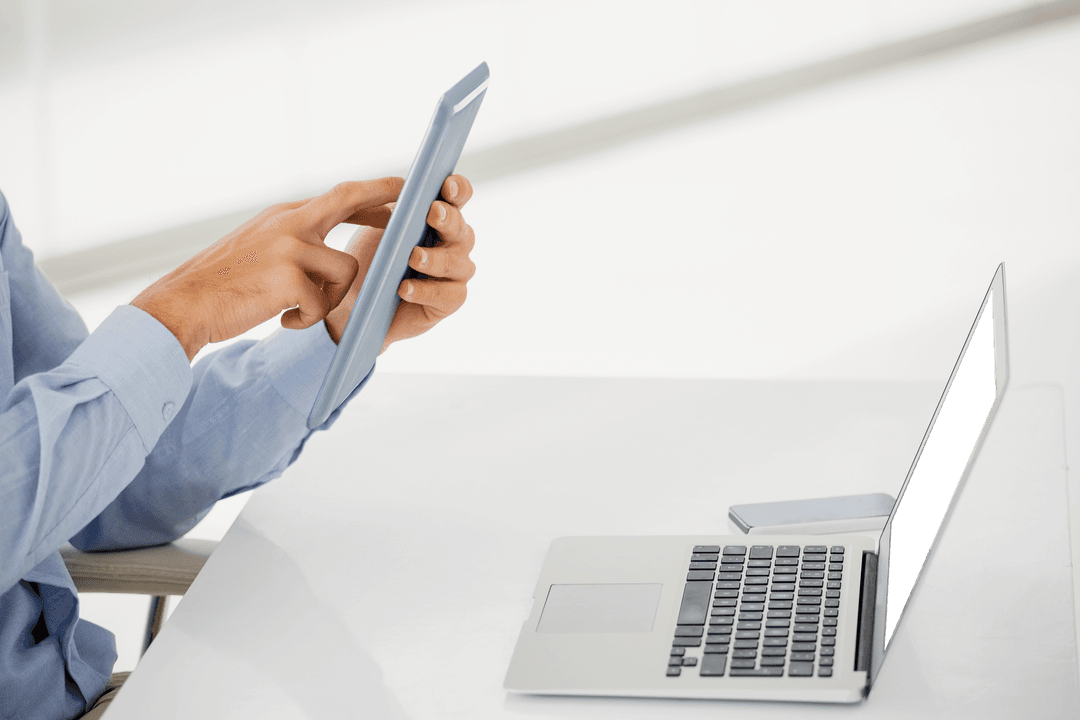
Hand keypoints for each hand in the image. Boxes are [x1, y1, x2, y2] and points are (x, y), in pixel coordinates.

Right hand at [132, 178, 403, 360]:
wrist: (183, 305)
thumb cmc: (223, 285)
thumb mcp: (260, 249)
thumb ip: (293, 241)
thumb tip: (329, 248)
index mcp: (285, 215)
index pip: (340, 196)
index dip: (374, 196)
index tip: (400, 194)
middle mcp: (289, 222)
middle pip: (350, 199)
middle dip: (384, 202)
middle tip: (409, 210)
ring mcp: (289, 247)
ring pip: (346, 270)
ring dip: (331, 298)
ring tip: (299, 311)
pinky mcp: (288, 278)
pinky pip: (322, 303)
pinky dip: (307, 319)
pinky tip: (283, 321)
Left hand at [323, 174, 475, 351]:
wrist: (358, 302)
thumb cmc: (371, 259)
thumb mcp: (379, 227)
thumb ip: (397, 208)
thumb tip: (403, 186)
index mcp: (440, 218)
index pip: (458, 197)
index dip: (458, 189)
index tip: (446, 185)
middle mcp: (454, 244)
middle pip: (462, 229)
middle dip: (448, 220)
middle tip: (432, 213)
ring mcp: (455, 274)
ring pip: (458, 263)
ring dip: (436, 259)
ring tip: (414, 257)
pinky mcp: (448, 302)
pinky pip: (447, 296)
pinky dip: (425, 291)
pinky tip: (405, 288)